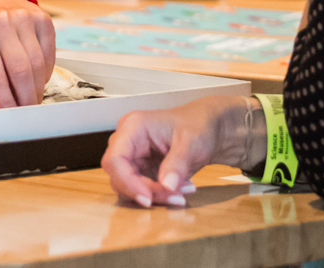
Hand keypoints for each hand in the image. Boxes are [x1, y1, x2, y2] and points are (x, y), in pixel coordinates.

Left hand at [0, 0, 55, 106]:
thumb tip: (9, 106)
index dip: (5, 100)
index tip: (11, 114)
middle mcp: (3, 23)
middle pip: (21, 72)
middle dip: (26, 97)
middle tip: (27, 110)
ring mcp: (25, 19)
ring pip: (38, 65)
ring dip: (37, 87)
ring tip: (33, 97)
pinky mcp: (43, 19)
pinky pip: (49, 54)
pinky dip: (46, 72)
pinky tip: (40, 79)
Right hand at [101, 94, 253, 207]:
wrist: (208, 128)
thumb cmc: (198, 125)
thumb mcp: (192, 143)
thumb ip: (178, 164)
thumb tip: (167, 186)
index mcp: (133, 127)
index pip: (115, 159)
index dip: (127, 182)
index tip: (148, 198)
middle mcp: (128, 141)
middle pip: (120, 176)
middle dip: (146, 191)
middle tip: (175, 197)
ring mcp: (133, 155)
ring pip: (129, 186)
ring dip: (154, 195)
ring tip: (182, 192)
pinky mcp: (141, 168)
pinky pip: (141, 188)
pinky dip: (159, 194)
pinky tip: (179, 190)